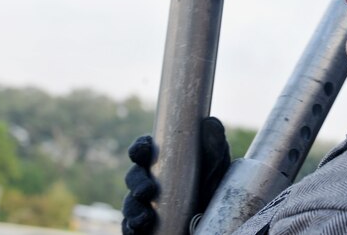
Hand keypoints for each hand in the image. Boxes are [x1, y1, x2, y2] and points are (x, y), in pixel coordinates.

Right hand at [121, 117, 231, 234]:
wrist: (217, 219)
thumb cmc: (212, 186)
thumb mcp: (216, 166)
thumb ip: (213, 145)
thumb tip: (209, 123)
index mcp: (162, 161)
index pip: (144, 150)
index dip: (140, 148)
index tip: (143, 151)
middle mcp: (150, 181)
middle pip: (134, 176)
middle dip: (136, 181)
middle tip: (146, 190)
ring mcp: (145, 204)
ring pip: (130, 203)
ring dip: (133, 209)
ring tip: (144, 218)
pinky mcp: (144, 226)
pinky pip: (130, 226)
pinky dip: (130, 227)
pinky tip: (137, 229)